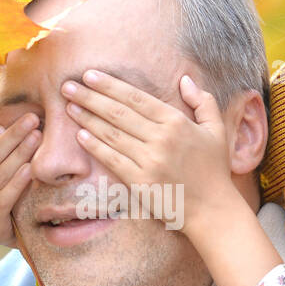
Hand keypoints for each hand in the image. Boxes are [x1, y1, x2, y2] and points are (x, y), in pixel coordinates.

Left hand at [60, 70, 232, 234]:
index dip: (110, 85)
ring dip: (87, 118)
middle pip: (118, 112)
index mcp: (177, 122)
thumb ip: (202, 101)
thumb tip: (185, 79)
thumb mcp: (216, 130)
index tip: (90, 75)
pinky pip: (112, 160)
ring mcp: (149, 161)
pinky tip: (80, 135)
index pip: (136, 98)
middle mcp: (161, 139)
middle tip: (68, 86)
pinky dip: (95, 146)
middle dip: (90, 97)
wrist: (212, 210)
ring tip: (69, 106)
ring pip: (111, 134)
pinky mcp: (140, 182)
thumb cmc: (214, 170)